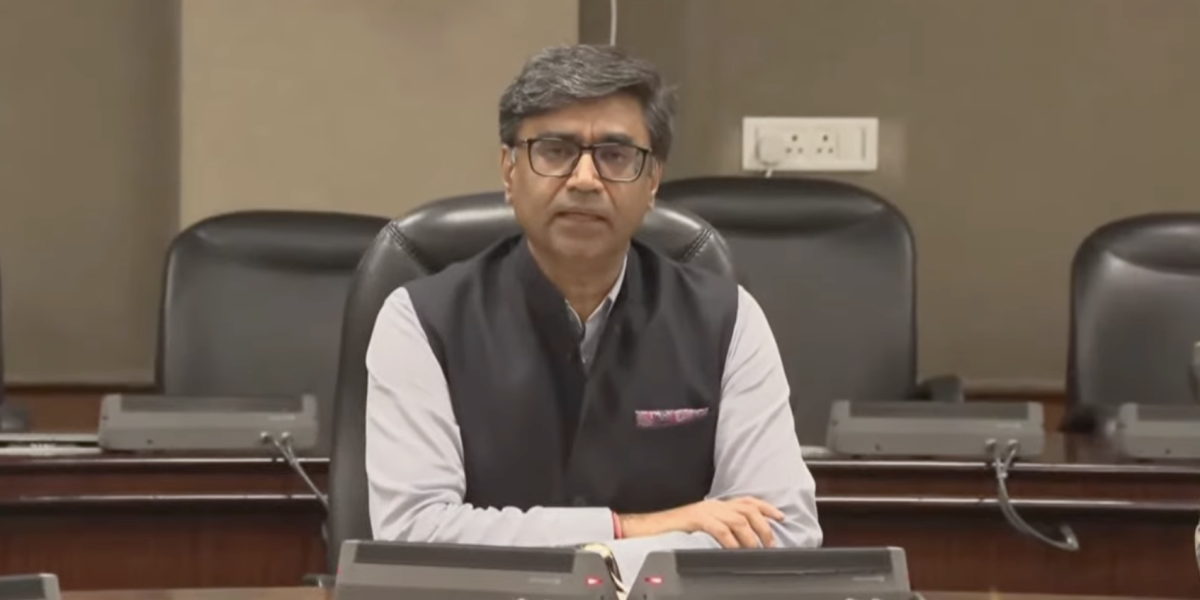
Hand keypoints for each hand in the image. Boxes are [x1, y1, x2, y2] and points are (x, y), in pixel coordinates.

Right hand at [618, 497, 784, 548]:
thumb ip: (720, 529)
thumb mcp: (701, 527)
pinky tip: (735, 549)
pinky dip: (730, 539)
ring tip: (756, 549)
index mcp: (716, 505)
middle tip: (770, 542)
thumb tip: (740, 542)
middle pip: (746, 509)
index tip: (781, 517)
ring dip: (750, 535)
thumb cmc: (673, 530)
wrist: (647, 527)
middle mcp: (713, 504)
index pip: (746, 501)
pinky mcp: (694, 519)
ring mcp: (704, 510)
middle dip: (763, 525)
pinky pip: (718, 528)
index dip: (766, 507)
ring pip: (736, 519)